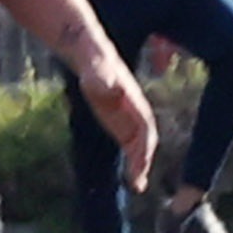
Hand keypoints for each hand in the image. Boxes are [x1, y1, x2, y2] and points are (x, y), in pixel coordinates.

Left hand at [73, 48, 157, 189]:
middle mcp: (135, 110)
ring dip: (140, 164)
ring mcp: (127, 115)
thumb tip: (108, 87)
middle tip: (138, 184)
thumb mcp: (94, 62)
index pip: (145, 128)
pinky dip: (131, 160)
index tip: (140, 166)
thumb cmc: (90, 53)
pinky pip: (129, 143)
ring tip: (137, 186)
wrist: (86, 46)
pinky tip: (128, 176)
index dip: (145, 147)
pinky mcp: (117, 118)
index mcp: (133, 100)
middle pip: (146, 139)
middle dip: (145, 160)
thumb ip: (100, 73)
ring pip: (139, 144)